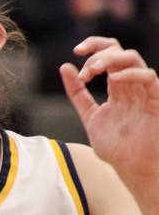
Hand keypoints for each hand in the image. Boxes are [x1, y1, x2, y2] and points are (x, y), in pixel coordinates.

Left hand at [60, 36, 158, 182]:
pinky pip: (149, 77)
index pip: (109, 53)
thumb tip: (64, 67)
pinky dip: (130, 73)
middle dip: (99, 51)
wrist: (131, 168)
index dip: (94, 46)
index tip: (76, 51)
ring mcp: (144, 92)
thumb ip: (77, 93)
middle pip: (120, 50)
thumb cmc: (115, 146)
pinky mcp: (156, 101)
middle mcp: (131, 85)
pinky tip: (113, 80)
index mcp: (117, 86)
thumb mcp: (89, 115)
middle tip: (83, 66)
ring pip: (133, 59)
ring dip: (110, 59)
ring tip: (92, 71)